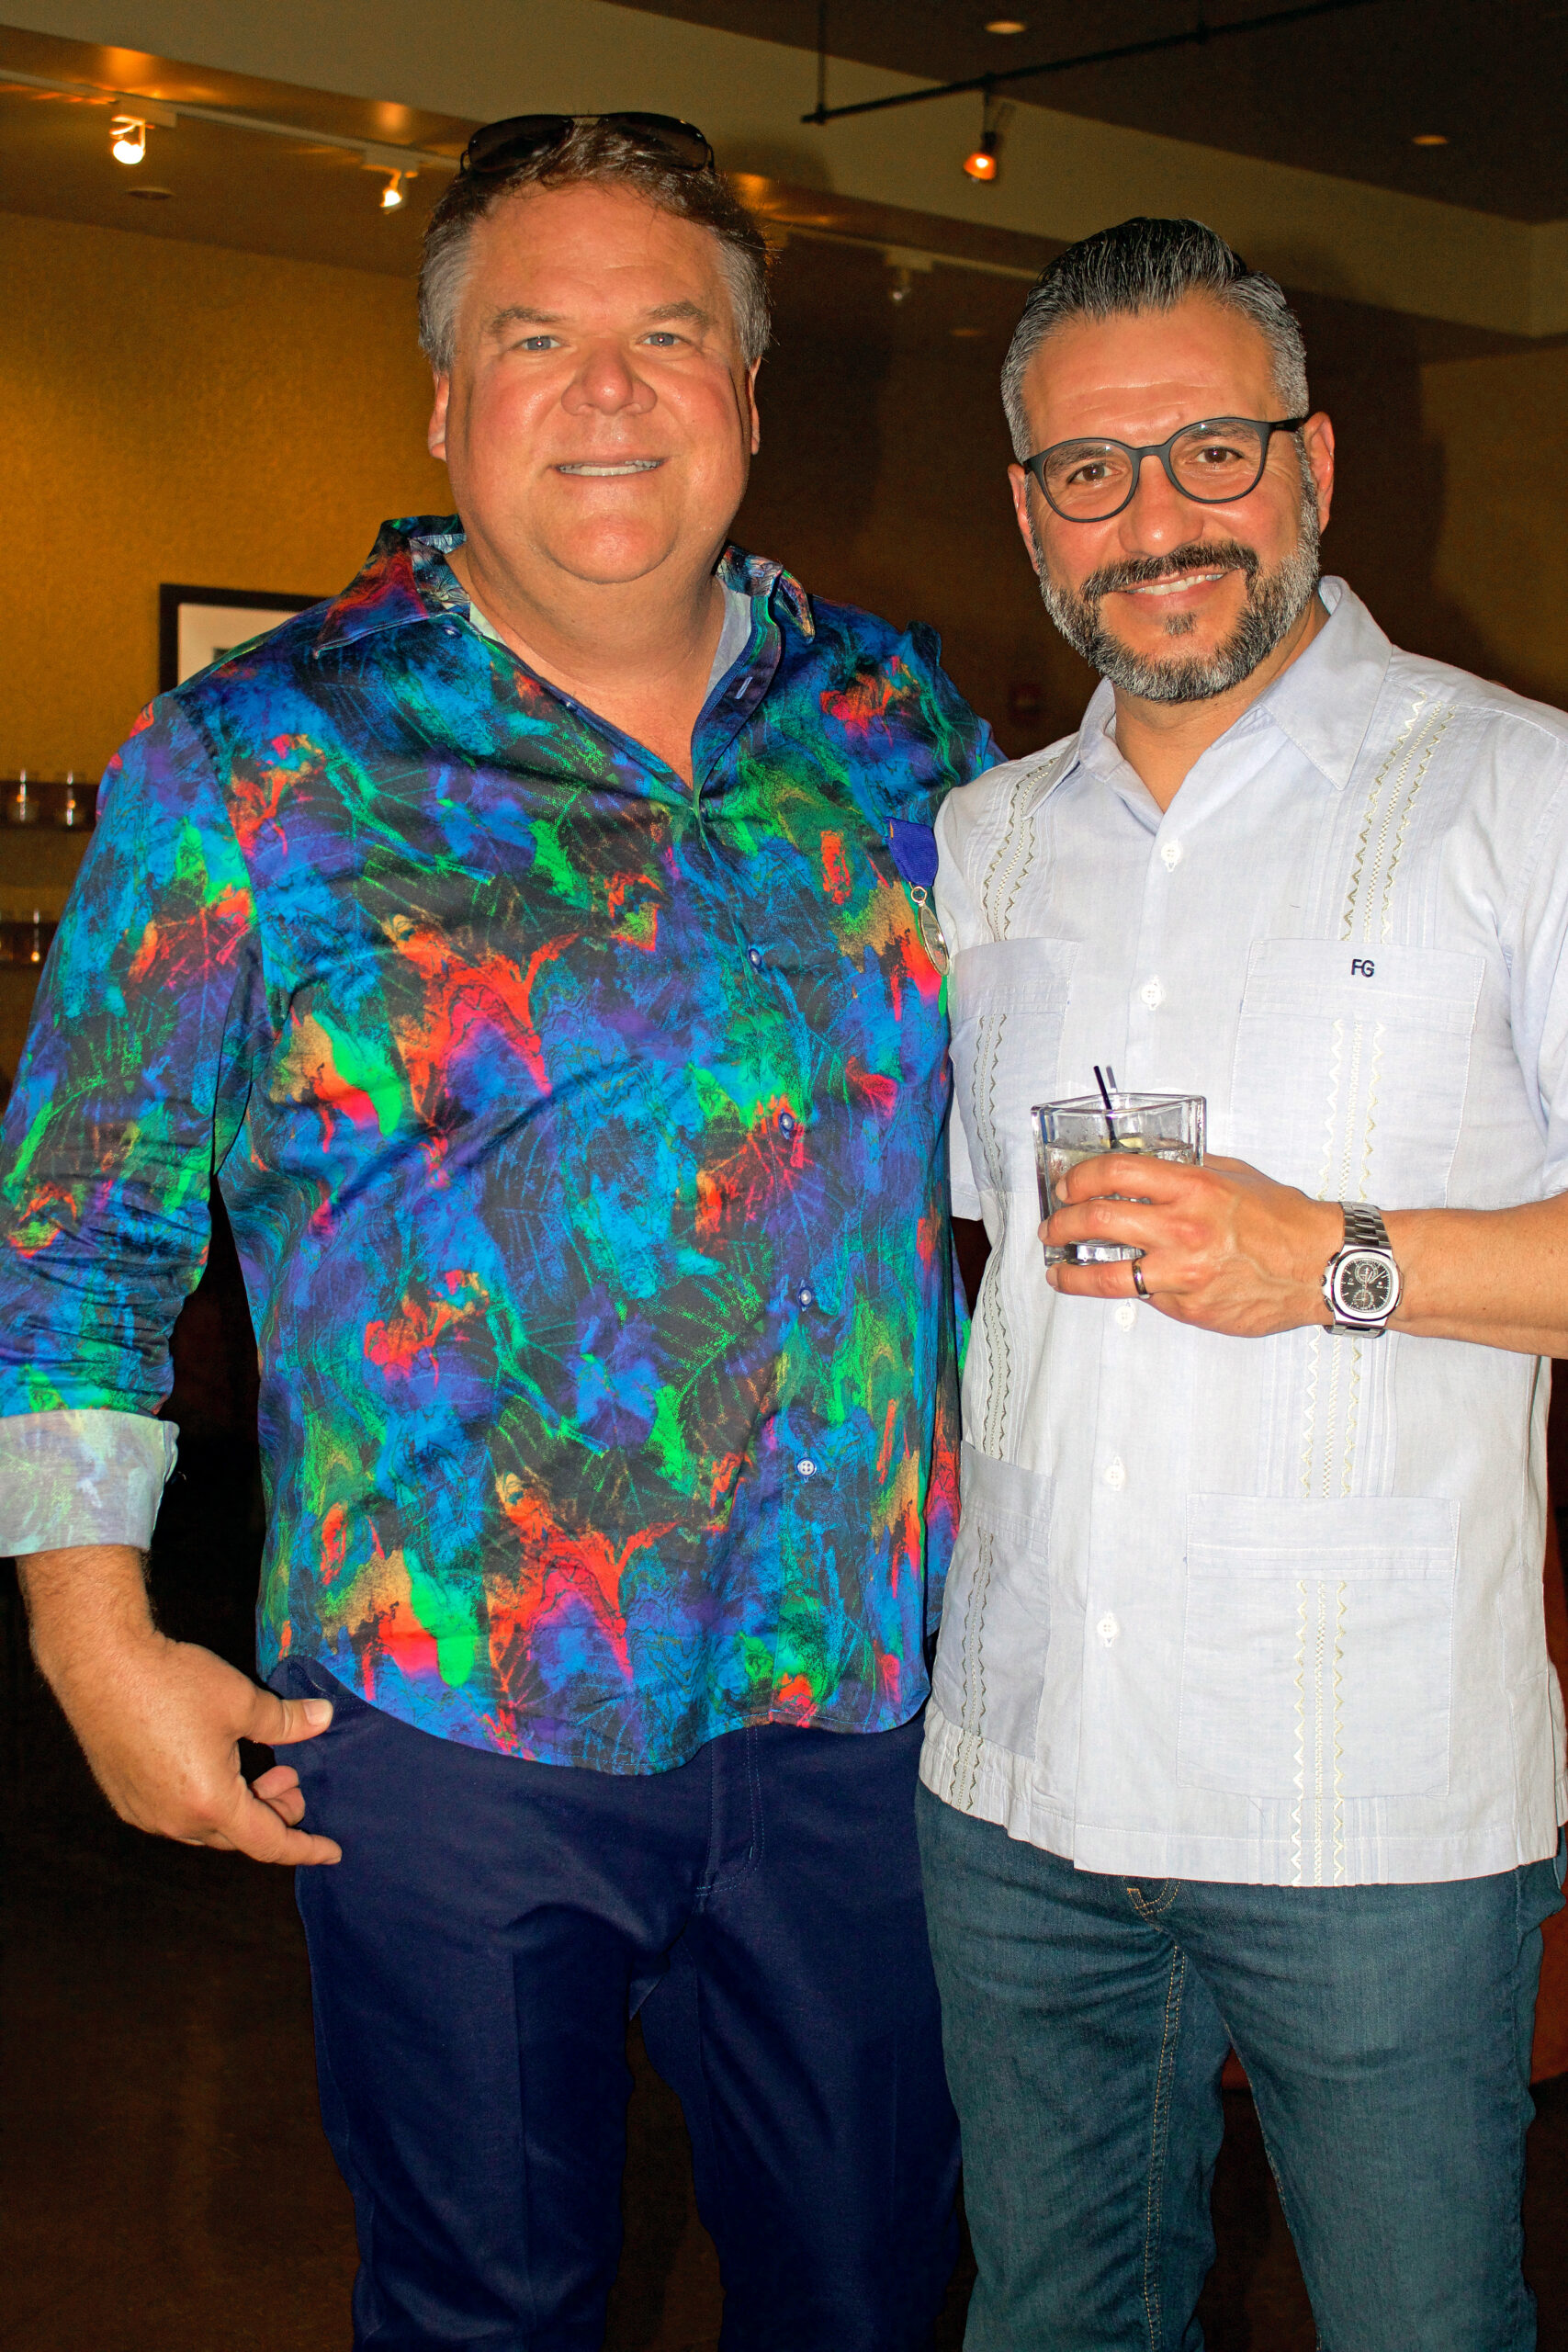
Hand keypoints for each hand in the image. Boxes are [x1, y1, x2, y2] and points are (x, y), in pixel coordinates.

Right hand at [21, 1545, 340, 1864]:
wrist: (101, 1665)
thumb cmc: (173, 1683)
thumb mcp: (241, 1700)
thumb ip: (286, 1721)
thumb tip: (324, 1719)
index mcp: (209, 1804)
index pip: (268, 1842)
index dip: (305, 1847)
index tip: (333, 1851)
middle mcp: (174, 1820)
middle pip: (237, 1835)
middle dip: (272, 1815)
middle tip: (293, 1781)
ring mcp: (144, 1812)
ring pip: (205, 1826)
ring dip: (239, 1806)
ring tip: (262, 1773)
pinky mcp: (125, 1797)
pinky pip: (176, 1813)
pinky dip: (207, 1801)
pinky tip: (218, 1766)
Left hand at [1043, 1152, 1342, 1337]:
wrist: (1320, 1265)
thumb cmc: (1283, 1220)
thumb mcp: (1234, 1175)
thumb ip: (1186, 1171)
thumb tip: (1143, 1170)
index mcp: (1193, 1188)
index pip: (1114, 1173)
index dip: (1080, 1178)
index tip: (1067, 1186)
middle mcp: (1182, 1229)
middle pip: (1097, 1220)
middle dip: (1062, 1222)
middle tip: (1053, 1227)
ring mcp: (1184, 1274)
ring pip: (1105, 1275)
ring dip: (1071, 1273)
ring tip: (1058, 1271)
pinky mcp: (1189, 1308)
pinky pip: (1148, 1297)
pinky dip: (1134, 1289)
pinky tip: (1130, 1282)